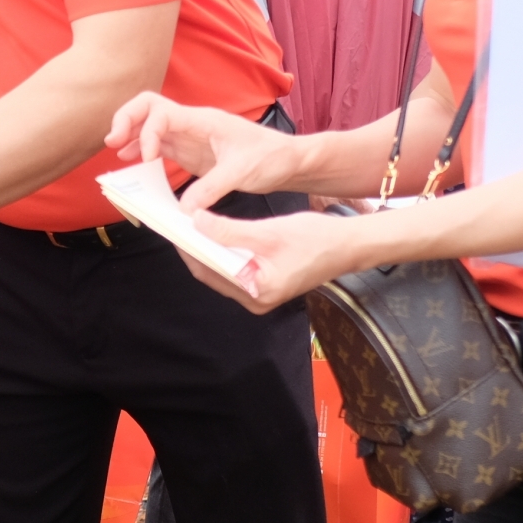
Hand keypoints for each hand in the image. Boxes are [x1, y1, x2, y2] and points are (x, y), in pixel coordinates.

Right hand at [105, 92, 303, 209]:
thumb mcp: (243, 173)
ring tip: (116, 153)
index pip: (162, 113)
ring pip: (150, 125)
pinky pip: (160, 146)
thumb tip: (184, 210)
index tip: (146, 158)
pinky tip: (132, 162)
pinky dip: (142, 151)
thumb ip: (212, 188)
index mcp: (204, 120)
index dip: (146, 132)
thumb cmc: (271, 157)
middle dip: (126, 119)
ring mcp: (190, 137)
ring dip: (130, 135)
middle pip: (148, 107)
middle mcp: (192, 124)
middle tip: (111, 141)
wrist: (288, 161)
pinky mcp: (191, 152)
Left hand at [181, 207, 370, 312]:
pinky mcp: (267, 286)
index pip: (208, 271)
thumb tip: (196, 222)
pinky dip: (224, 252)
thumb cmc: (316, 240)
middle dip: (195, 248)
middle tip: (177, 224)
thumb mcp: (268, 232)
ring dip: (208, 249)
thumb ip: (229, 231)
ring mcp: (261, 295)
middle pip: (213, 273)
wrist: (349, 246)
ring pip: (223, 271)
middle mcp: (256, 300)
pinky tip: (215, 234)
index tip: (172, 228)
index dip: (188, 248)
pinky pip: (236, 269)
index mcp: (257, 292)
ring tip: (191, 226)